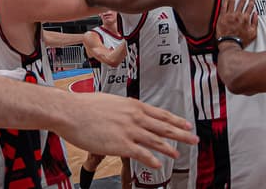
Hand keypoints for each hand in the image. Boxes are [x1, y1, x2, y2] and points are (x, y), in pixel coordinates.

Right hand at [56, 92, 196, 167]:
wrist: (71, 111)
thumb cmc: (85, 106)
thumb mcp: (111, 102)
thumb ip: (124, 109)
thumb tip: (129, 113)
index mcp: (132, 105)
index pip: (160, 113)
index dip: (175, 120)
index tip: (186, 124)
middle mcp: (134, 117)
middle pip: (164, 126)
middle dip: (181, 133)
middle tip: (193, 138)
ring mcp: (129, 130)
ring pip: (156, 140)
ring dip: (169, 148)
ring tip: (179, 153)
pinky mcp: (121, 144)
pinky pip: (141, 154)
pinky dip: (152, 160)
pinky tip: (158, 164)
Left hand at [216, 0, 257, 46]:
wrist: (230, 44)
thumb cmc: (241, 40)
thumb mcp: (253, 33)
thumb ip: (255, 23)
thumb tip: (256, 14)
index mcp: (246, 19)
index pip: (249, 7)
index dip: (251, 1)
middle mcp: (238, 15)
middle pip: (242, 2)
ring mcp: (230, 15)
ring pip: (232, 1)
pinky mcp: (222, 17)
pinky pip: (224, 6)